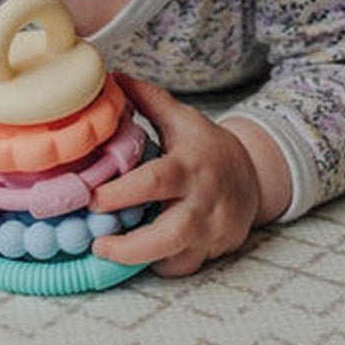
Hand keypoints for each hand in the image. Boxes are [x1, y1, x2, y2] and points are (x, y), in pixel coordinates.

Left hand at [90, 74, 261, 276]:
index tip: (90, 197)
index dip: (121, 193)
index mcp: (190, 164)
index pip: (156, 181)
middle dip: (129, 245)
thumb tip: (112, 77)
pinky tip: (134, 255)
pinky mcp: (213, 251)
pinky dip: (156, 264)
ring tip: (105, 251)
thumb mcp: (182, 119)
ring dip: (137, 260)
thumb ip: (147, 99)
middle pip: (170, 233)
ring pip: (176, 257)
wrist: (254, 176)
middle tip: (95, 242)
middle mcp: (203, 201)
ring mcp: (211, 230)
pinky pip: (180, 267)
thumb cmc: (207, 147)